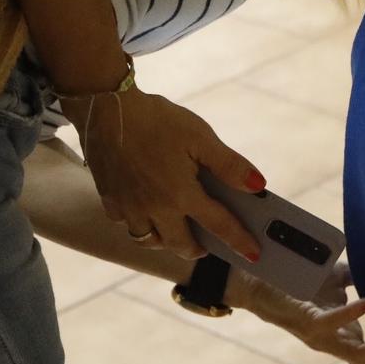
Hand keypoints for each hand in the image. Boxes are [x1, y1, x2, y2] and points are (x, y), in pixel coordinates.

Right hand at [74, 89, 265, 259]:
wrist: (106, 108)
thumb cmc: (157, 120)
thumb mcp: (200, 137)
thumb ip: (229, 165)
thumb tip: (258, 186)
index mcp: (181, 195)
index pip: (219, 226)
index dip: (239, 241)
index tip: (253, 255)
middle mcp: (154, 209)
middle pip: (179, 244)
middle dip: (196, 250)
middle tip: (207, 246)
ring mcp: (128, 208)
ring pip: (149, 240)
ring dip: (166, 240)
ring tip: (176, 230)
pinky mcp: (109, 199)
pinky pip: (126, 224)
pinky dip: (139, 224)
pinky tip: (145, 211)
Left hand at [237, 266, 364, 363]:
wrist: (260, 284)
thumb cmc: (300, 284)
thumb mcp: (338, 282)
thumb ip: (360, 279)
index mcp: (344, 339)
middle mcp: (334, 344)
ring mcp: (321, 336)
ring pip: (357, 356)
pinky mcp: (307, 321)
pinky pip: (331, 324)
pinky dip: (351, 314)